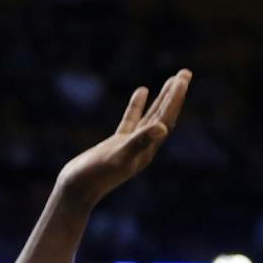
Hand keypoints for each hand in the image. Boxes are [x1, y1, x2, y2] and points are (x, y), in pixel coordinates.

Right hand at [56, 70, 189, 205]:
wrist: (77, 190)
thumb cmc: (96, 176)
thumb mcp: (119, 156)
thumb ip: (139, 142)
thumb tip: (161, 128)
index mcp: (148, 149)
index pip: (166, 119)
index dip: (175, 99)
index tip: (183, 79)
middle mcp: (144, 147)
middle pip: (164, 116)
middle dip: (175, 95)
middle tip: (186, 73)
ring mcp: (130, 145)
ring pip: (151, 116)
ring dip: (162, 98)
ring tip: (172, 79)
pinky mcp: (117, 144)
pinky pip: (132, 120)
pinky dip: (138, 105)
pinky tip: (141, 91)